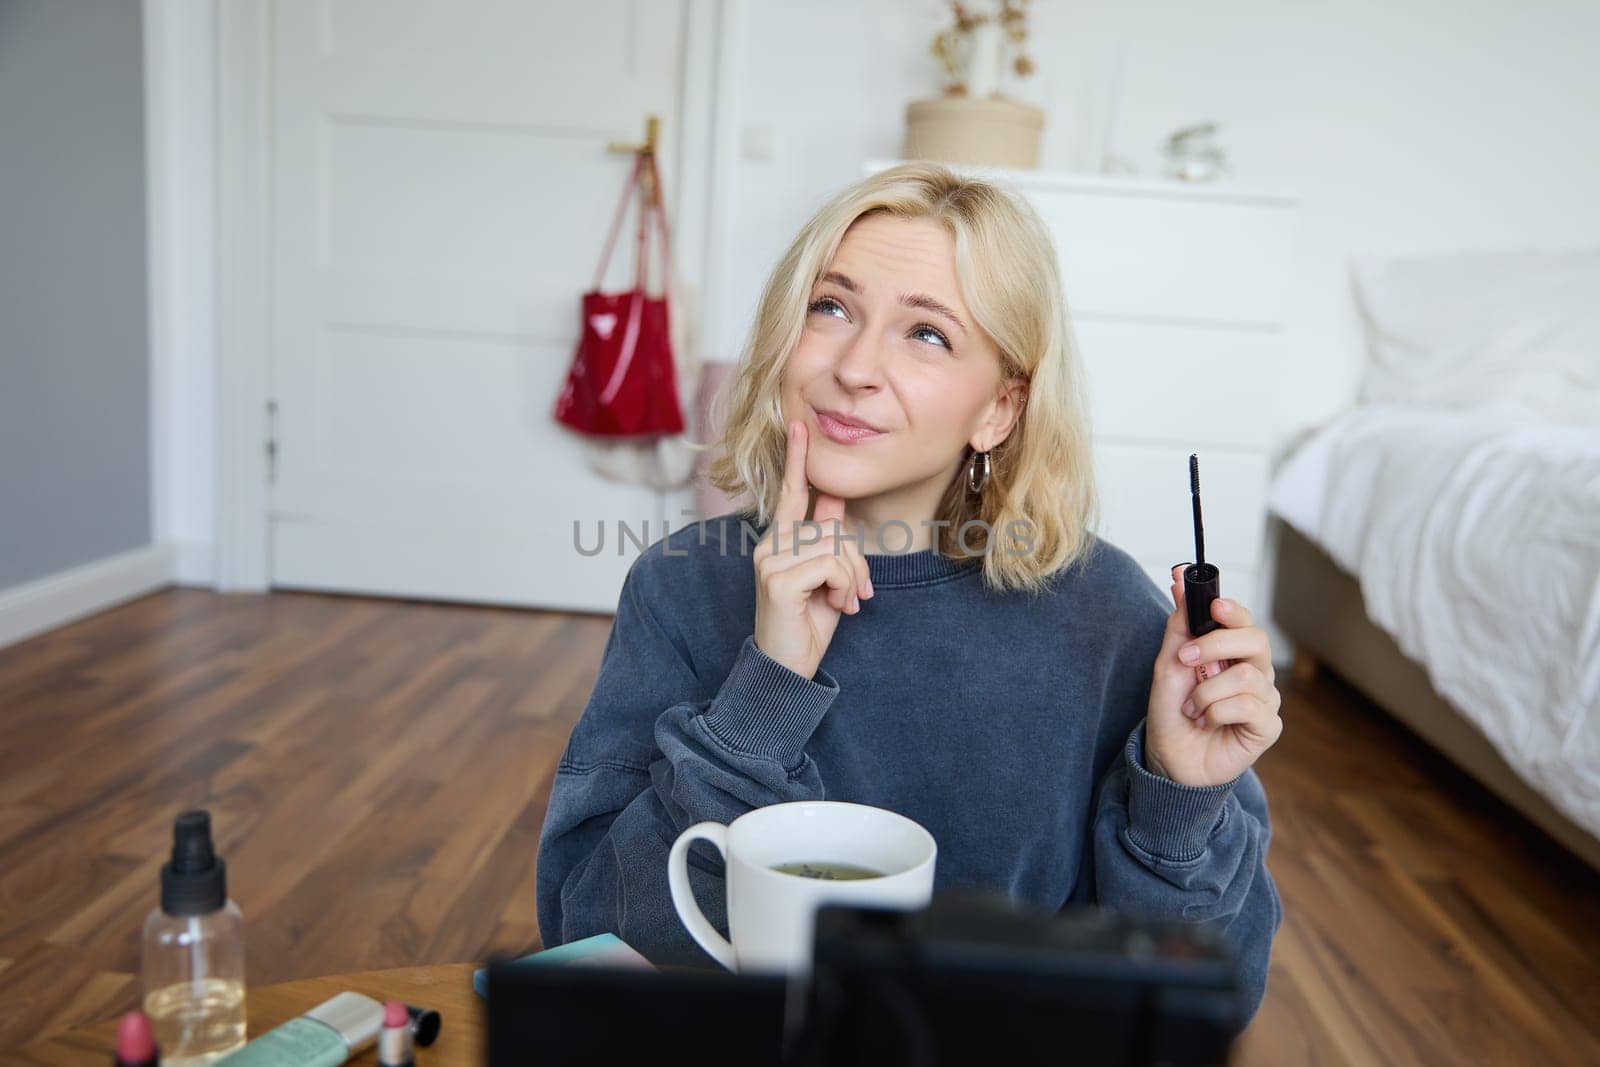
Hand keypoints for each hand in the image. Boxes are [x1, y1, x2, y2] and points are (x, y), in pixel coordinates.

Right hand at [751, 420, 873, 678]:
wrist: (786, 672)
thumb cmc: (807, 627)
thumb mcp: (827, 579)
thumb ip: (828, 541)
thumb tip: (833, 500)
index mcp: (779, 543)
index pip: (791, 494)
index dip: (798, 460)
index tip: (800, 425)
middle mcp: (769, 546)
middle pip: (832, 527)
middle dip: (856, 560)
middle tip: (856, 594)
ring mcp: (769, 561)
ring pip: (835, 545)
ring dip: (851, 578)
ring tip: (842, 604)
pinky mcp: (777, 580)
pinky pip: (831, 565)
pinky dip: (844, 587)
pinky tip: (836, 607)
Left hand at [1144, 564, 1283, 786]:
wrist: (1170, 759)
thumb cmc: (1173, 713)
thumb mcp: (1168, 666)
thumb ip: (1179, 627)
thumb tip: (1180, 582)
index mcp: (1233, 653)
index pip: (1244, 620)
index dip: (1231, 610)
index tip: (1210, 606)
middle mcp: (1255, 671)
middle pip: (1256, 640)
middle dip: (1216, 645)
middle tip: (1185, 659)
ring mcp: (1264, 699)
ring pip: (1245, 676)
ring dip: (1207, 691)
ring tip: (1192, 707)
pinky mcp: (1267, 726)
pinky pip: (1248, 706)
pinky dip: (1217, 712)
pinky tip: (1207, 723)